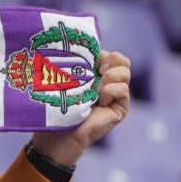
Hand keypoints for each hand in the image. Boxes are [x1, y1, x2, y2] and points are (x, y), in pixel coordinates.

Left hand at [29, 49, 129, 167]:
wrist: (58, 135)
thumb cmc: (55, 107)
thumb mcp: (64, 81)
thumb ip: (75, 66)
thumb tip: (80, 47)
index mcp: (94, 74)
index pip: (108, 54)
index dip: (104, 52)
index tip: (92, 56)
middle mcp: (107, 83)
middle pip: (122, 60)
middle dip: (113, 59)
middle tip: (99, 68)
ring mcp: (115, 95)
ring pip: (125, 72)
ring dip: (111, 75)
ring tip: (97, 86)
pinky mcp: (120, 107)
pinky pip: (124, 89)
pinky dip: (112, 90)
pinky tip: (100, 98)